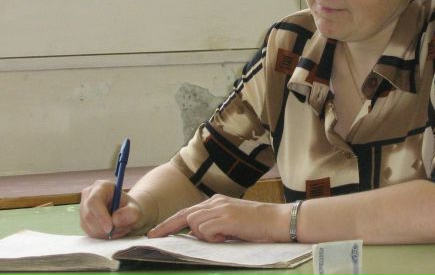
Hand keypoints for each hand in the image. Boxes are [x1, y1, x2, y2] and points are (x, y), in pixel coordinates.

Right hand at [79, 180, 144, 238]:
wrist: (125, 213)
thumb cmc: (129, 208)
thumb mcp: (135, 209)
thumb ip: (130, 213)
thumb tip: (115, 220)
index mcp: (101, 186)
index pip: (94, 201)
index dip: (100, 215)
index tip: (110, 228)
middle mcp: (89, 195)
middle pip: (89, 215)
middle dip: (103, 227)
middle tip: (119, 230)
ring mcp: (83, 207)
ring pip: (88, 225)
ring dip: (103, 233)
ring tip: (119, 229)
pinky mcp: (83, 220)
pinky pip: (88, 231)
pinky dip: (100, 235)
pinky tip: (111, 231)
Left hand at [147, 194, 290, 242]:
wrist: (277, 220)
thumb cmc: (258, 224)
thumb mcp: (232, 220)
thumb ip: (215, 223)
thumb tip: (198, 233)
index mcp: (217, 201)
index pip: (188, 211)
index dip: (170, 222)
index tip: (156, 233)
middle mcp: (216, 202)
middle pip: (185, 214)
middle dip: (167, 227)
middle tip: (153, 238)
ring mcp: (221, 209)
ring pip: (194, 222)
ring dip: (203, 235)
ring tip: (223, 236)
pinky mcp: (226, 218)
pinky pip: (206, 230)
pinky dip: (212, 237)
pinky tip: (228, 236)